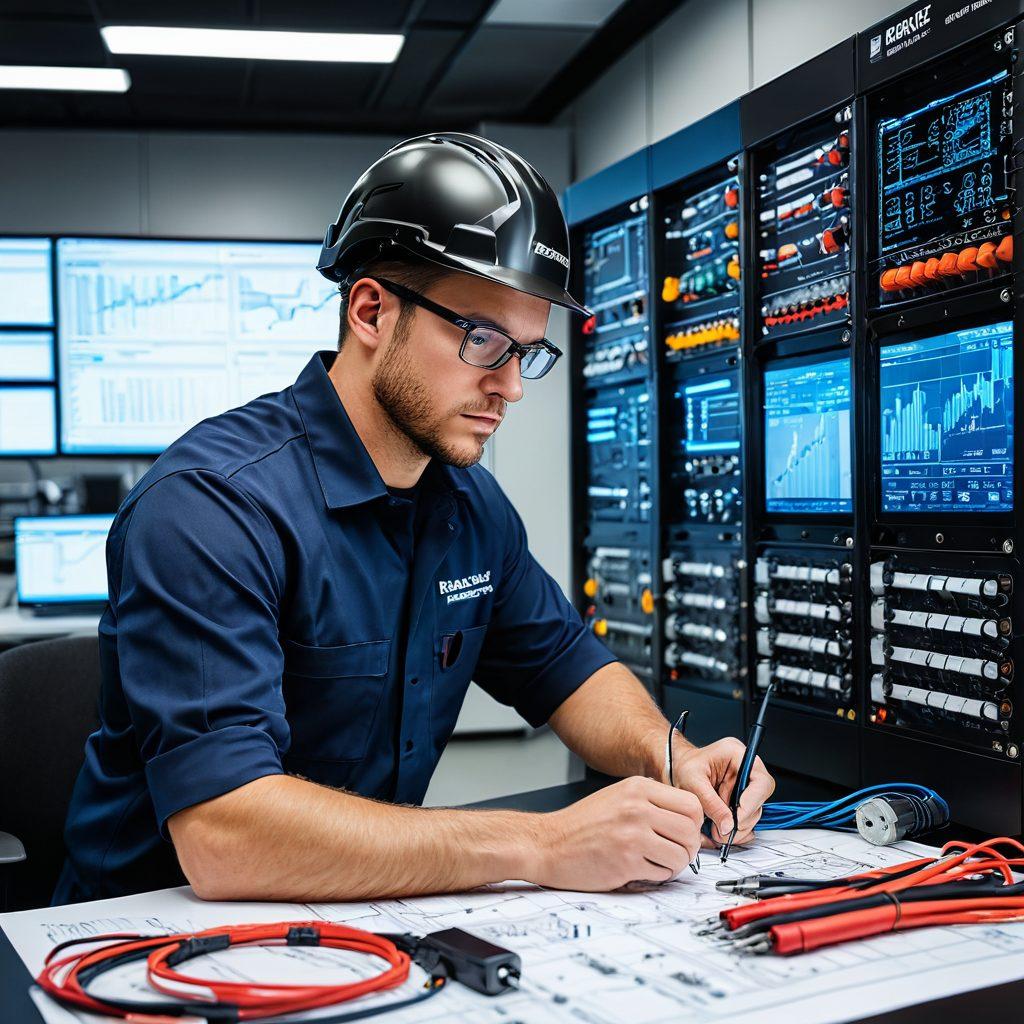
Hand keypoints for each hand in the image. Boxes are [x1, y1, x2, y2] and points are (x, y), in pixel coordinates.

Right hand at [528, 776, 703, 890]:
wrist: (547, 843)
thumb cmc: (581, 824)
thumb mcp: (617, 796)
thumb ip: (649, 801)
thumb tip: (685, 815)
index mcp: (638, 788)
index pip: (692, 804)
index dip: (694, 823)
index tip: (685, 833)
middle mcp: (637, 807)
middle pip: (690, 831)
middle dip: (688, 848)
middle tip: (675, 852)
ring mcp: (632, 835)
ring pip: (681, 855)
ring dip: (674, 865)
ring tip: (657, 862)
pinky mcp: (626, 862)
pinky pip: (662, 873)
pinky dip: (657, 876)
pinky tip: (641, 869)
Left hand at [670, 738, 774, 847]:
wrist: (677, 769)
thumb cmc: (684, 768)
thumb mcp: (692, 782)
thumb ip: (711, 803)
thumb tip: (728, 825)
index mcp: (736, 754)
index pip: (760, 781)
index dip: (752, 803)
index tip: (736, 820)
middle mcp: (745, 768)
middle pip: (759, 799)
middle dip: (742, 820)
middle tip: (723, 831)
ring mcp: (745, 783)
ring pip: (754, 812)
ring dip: (739, 827)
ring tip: (718, 831)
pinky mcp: (742, 797)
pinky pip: (747, 817)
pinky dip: (736, 828)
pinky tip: (722, 829)